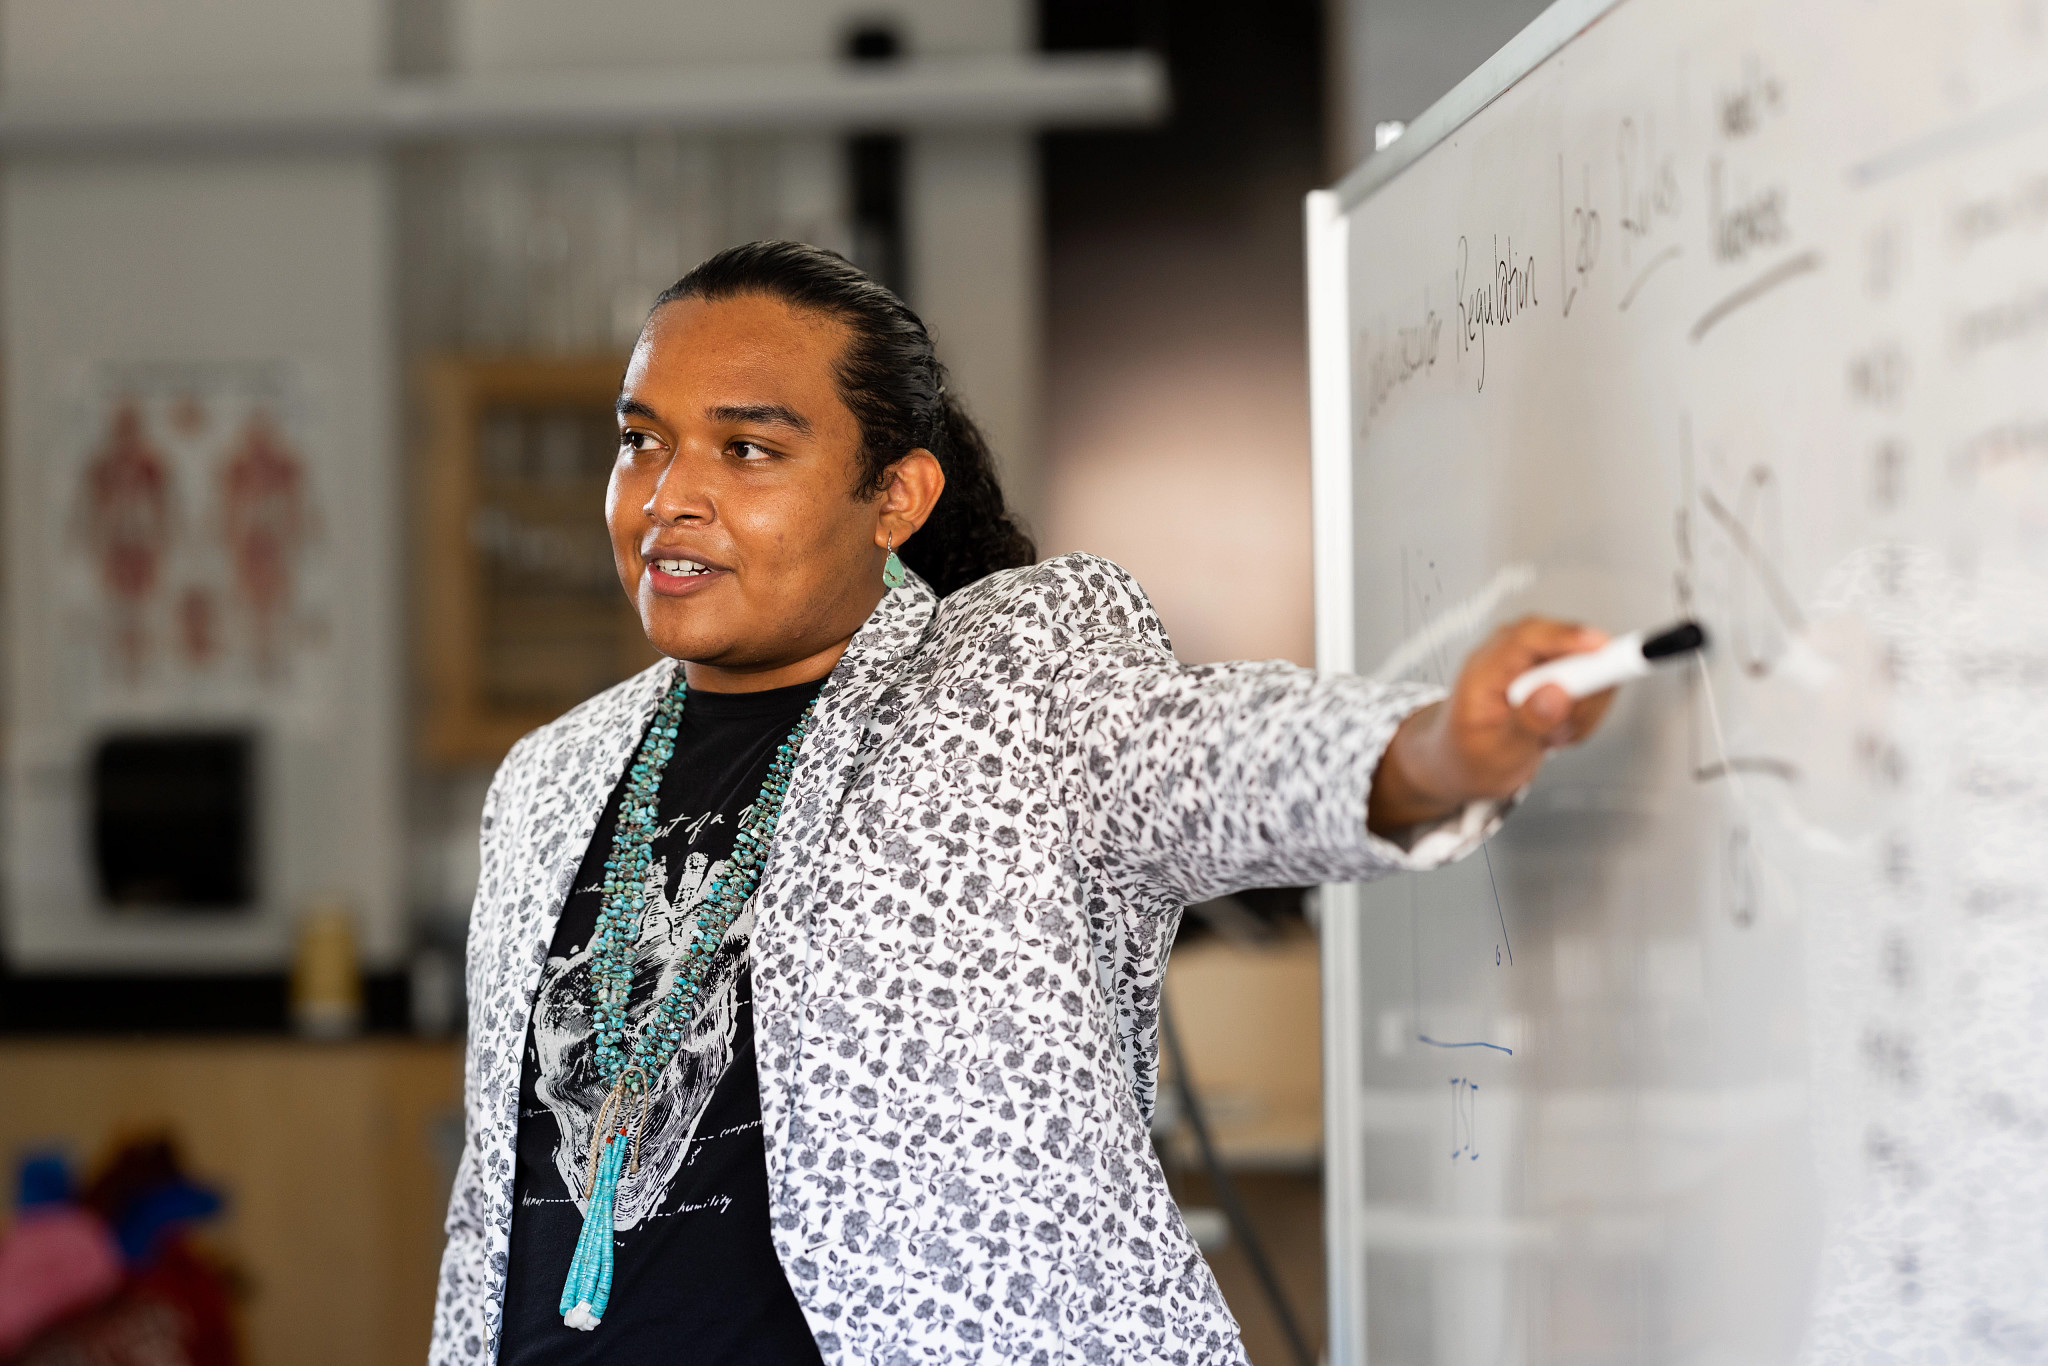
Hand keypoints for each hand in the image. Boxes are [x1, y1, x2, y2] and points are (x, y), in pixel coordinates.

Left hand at [1367, 617, 1615, 835]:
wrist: (1459, 766)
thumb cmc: (1468, 759)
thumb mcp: (1497, 754)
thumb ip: (1528, 723)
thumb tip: (1557, 695)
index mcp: (1483, 671)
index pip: (1527, 638)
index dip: (1567, 638)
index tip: (1602, 648)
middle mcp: (1507, 659)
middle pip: (1564, 647)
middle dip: (1582, 689)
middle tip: (1570, 726)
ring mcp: (1529, 666)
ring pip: (1583, 668)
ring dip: (1582, 708)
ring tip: (1553, 737)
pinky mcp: (1548, 677)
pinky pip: (1586, 685)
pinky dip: (1582, 714)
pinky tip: (1556, 734)